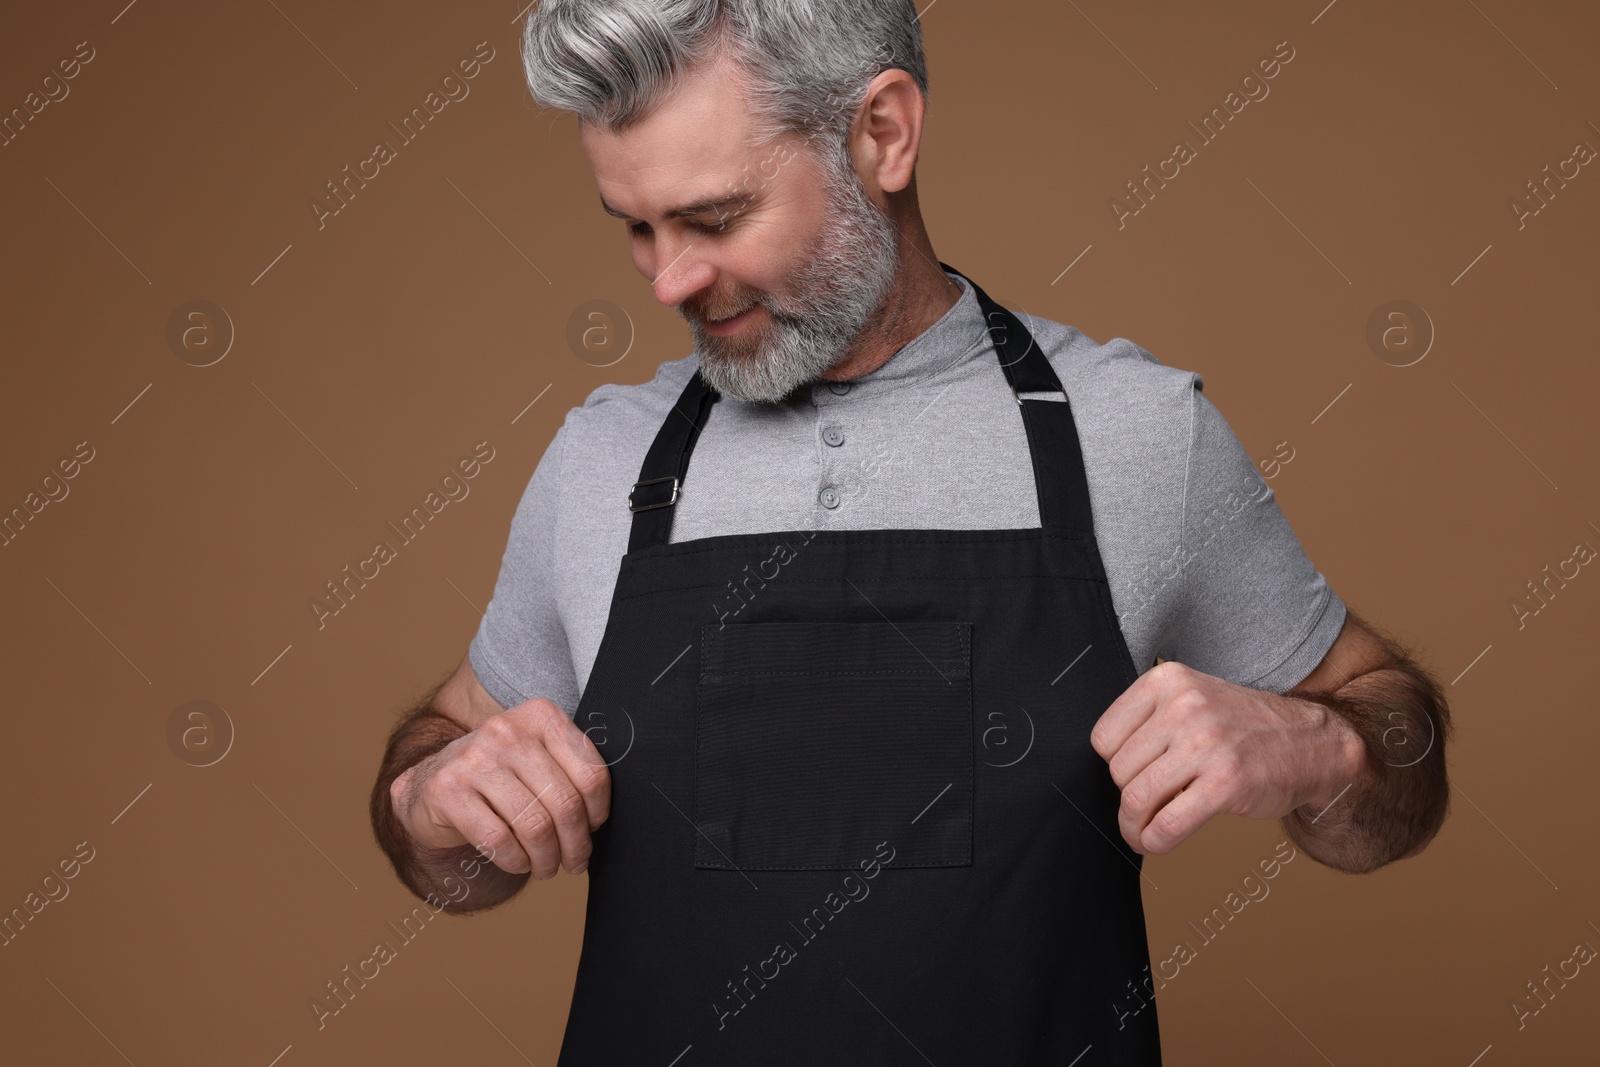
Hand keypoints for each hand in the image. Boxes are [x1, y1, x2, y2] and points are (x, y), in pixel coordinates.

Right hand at [391, 698, 610, 878]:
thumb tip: (601, 820)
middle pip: (564, 802)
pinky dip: (516, 862)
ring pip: (535, 825)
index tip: (592, 829)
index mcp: (540, 716)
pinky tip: (518, 863)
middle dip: (576, 844)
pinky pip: (499, 840)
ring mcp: (474, 758)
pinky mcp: (447, 789)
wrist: (431, 784)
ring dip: (547, 859)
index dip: (598, 812)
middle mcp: (507, 730)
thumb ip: (570, 772)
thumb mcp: (538, 759)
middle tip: (574, 863)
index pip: (591, 772)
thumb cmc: (500, 778)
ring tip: (547, 867)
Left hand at [1088, 661, 1358, 855]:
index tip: (1131, 776)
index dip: (1113, 765)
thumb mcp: (1192, 699)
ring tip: (1141, 831)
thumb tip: (1100, 770)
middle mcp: (1185, 707)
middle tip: (1143, 808)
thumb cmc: (1242, 726)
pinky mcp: (1226, 783)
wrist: (1312, 743)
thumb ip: (1148, 721)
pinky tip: (1155, 842)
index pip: (1103, 737)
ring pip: (1136, 798)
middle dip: (1126, 797)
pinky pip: (1167, 824)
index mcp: (1167, 681)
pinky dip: (1153, 841)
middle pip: (1118, 771)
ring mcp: (1207, 744)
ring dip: (1132, 826)